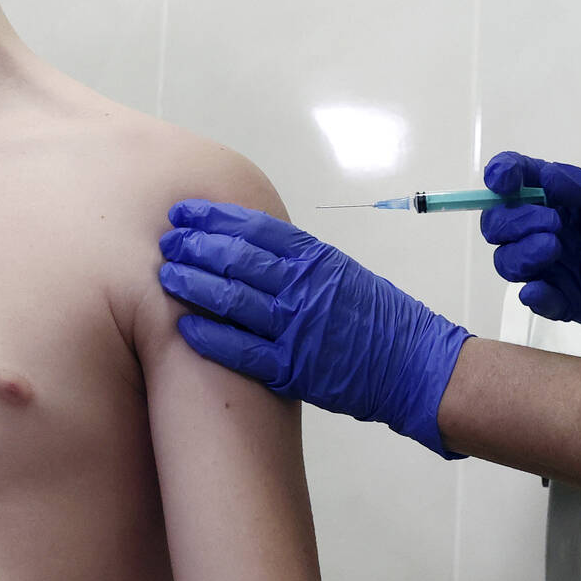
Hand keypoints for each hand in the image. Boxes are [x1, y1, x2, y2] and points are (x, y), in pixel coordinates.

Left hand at [158, 199, 471, 457]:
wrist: (413, 365)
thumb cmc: (376, 316)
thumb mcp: (339, 271)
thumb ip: (296, 259)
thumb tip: (246, 245)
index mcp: (314, 257)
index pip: (253, 227)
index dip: (213, 218)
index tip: (184, 212)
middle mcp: (302, 286)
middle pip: (236, 258)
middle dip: (195, 246)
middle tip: (167, 241)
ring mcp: (297, 328)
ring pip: (233, 299)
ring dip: (193, 284)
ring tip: (166, 275)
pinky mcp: (293, 369)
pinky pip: (243, 350)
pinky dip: (211, 337)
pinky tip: (185, 327)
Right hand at [481, 151, 580, 339]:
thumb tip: (543, 178)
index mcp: (555, 198)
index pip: (514, 180)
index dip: (501, 176)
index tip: (503, 181)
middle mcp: (543, 230)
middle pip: (499, 224)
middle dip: (513, 220)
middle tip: (551, 222)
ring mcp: (552, 266)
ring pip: (507, 261)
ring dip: (519, 253)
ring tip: (554, 247)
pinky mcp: (565, 300)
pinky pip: (536, 300)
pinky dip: (532, 294)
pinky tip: (543, 289)